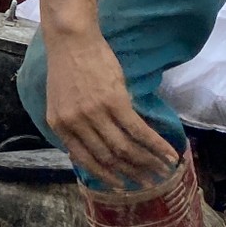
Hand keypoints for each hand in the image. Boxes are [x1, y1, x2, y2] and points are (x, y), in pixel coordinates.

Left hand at [42, 26, 180, 186]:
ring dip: (147, 163)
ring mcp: (94, 113)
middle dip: (131, 173)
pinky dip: (155, 145)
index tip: (121, 184)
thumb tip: (93, 149)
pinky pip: (138, 131)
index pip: (85, 160)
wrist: (72, 41)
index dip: (106, 175)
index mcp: (59, 125)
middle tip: (148, 182)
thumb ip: (74, 125)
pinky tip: (168, 154)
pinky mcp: (115, 102)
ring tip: (162, 171)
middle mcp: (75, 123)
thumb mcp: (61, 102)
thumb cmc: (68, 69)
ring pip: (124, 148)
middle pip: (107, 157)